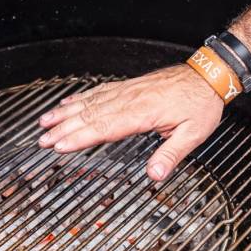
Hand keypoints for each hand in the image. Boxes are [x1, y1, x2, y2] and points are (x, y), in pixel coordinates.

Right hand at [37, 64, 223, 180]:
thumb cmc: (200, 104)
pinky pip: (99, 91)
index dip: (80, 138)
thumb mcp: (193, 134)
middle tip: (43, 139)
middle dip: (63, 128)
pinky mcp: (128, 86)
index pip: (104, 127)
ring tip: (45, 121)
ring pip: (90, 102)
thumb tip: (155, 175)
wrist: (207, 76)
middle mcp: (130, 100)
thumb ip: (171, 154)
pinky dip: (80, 98)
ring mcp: (127, 91)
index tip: (61, 145)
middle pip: (90, 115)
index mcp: (142, 113)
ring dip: (65, 112)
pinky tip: (68, 103)